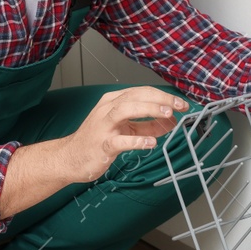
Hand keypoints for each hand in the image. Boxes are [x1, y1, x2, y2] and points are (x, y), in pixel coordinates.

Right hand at [56, 86, 188, 181]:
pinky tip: (151, 142)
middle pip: (136, 96)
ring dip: (149, 110)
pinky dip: (136, 140)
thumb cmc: (97, 141)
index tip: (181, 103)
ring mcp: (103, 126)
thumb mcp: (125, 129)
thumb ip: (147, 125)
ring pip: (125, 110)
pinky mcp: (101, 145)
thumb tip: (171, 122)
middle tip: (179, 105)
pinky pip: (119, 141)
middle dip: (160, 99)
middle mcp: (107, 109)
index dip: (163, 95)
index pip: (141, 91)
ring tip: (167, 114)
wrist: (70, 158)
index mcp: (113, 102)